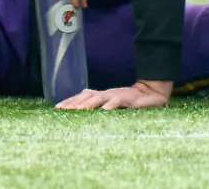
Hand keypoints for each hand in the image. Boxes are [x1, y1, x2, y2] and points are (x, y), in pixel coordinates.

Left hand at [56, 79, 173, 109]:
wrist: (152, 93)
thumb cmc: (130, 102)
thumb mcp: (114, 106)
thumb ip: (101, 109)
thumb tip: (84, 116)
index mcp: (101, 96)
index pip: (81, 97)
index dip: (69, 102)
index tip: (56, 108)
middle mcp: (106, 94)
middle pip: (85, 96)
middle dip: (73, 103)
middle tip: (61, 110)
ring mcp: (116, 95)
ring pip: (98, 98)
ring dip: (87, 104)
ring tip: (77, 110)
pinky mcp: (128, 98)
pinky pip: (117, 101)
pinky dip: (110, 105)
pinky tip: (104, 111)